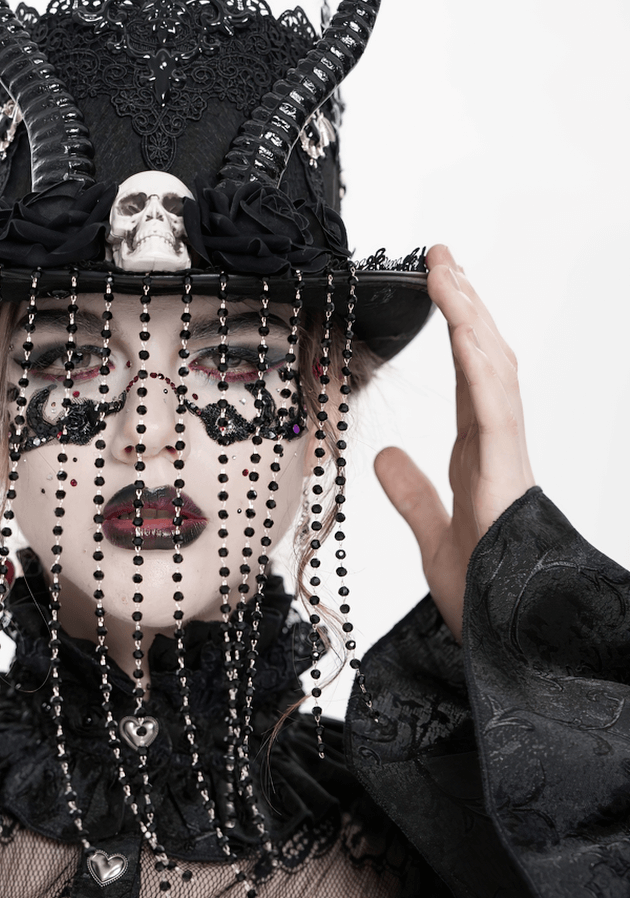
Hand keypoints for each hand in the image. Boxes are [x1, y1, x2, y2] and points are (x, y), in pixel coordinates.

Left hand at [373, 244, 534, 641]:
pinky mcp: (508, 473)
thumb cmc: (488, 600)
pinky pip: (496, 407)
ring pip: (494, 370)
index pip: (467, 378)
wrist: (514, 643)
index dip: (454, 331)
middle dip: (464, 304)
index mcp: (482, 456)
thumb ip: (413, 494)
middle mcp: (498, 447)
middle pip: (484, 360)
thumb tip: (384, 455)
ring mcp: (507, 457)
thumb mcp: (433, 538)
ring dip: (470, 316)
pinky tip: (463, 329)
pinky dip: (479, 364)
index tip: (437, 287)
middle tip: (440, 255)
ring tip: (447, 269)